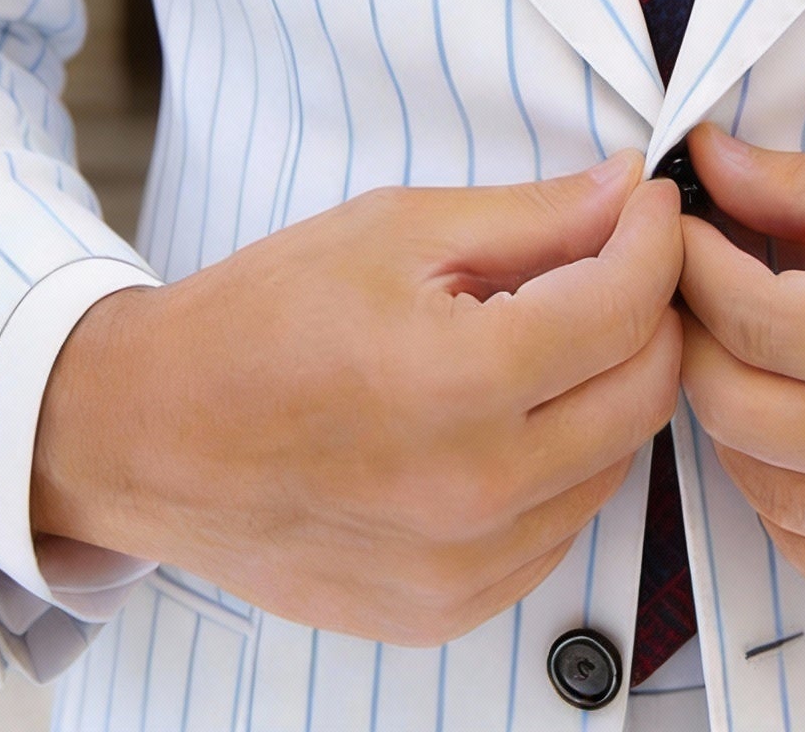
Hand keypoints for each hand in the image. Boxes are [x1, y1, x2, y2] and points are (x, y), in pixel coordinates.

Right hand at [31, 154, 682, 643]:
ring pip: (615, 464)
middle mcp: (474, 491)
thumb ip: (532, 217)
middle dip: (651, 312)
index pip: (626, 307)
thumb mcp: (396, 230)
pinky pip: (560, 529)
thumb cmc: (260, 320)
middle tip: (617, 261)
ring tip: (549, 335)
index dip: (654, 239)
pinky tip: (510, 414)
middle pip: (645, 393)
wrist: (150, 435)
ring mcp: (464, 568)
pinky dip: (563, 464)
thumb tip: (627, 193)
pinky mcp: (448, 610)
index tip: (648, 207)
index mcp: (459, 383)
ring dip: (609, 389)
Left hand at [676, 128, 804, 623]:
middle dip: (696, 335)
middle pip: (741, 408)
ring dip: (732, 417)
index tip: (680, 228)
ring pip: (768, 492)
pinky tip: (796, 439)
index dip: (695, 264)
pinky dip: (787, 499)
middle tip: (698, 287)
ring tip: (745, 355)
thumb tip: (713, 163)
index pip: (756, 318)